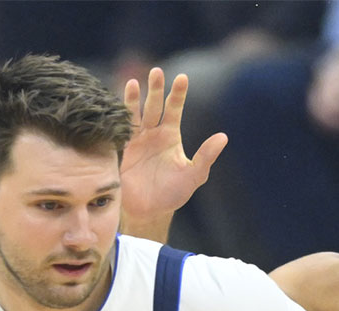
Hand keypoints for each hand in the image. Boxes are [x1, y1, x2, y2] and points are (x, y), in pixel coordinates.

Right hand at [120, 68, 227, 239]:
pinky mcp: (122, 151)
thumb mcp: (194, 175)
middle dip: (155, 89)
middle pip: (154, 106)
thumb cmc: (173, 194)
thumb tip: (223, 137)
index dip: (178, 94)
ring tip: (134, 81)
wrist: (149, 211)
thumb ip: (206, 156)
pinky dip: (118, 117)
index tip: (182, 77)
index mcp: (170, 136)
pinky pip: (120, 130)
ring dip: (134, 98)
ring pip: (135, 113)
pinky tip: (115, 105)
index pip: (174, 109)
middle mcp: (153, 134)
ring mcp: (136, 140)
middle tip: (156, 71)